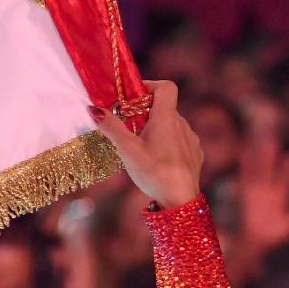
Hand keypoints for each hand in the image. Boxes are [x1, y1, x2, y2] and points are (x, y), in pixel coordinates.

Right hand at [92, 80, 203, 209]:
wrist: (181, 201)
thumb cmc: (154, 173)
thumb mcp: (127, 149)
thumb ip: (111, 127)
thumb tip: (93, 109)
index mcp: (167, 118)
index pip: (166, 87)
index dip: (150, 86)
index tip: (134, 97)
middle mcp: (183, 125)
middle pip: (165, 107)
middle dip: (147, 112)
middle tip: (130, 126)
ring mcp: (191, 140)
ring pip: (173, 125)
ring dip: (157, 128)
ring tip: (143, 146)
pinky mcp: (195, 155)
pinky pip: (181, 141)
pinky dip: (168, 143)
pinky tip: (158, 159)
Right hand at [236, 136, 288, 253]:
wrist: (257, 243)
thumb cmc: (275, 238)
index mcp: (278, 200)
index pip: (284, 181)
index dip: (287, 171)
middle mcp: (267, 194)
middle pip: (270, 172)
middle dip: (272, 159)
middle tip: (275, 143)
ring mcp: (257, 194)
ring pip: (259, 172)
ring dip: (260, 159)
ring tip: (262, 144)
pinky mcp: (247, 195)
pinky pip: (246, 178)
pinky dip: (246, 167)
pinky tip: (245, 154)